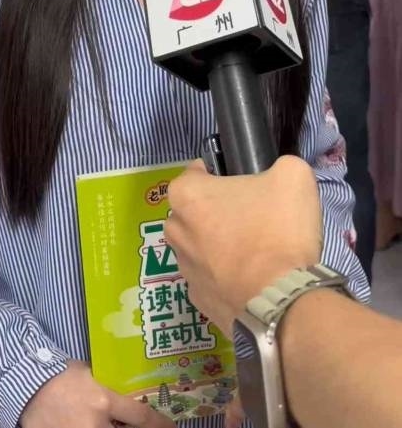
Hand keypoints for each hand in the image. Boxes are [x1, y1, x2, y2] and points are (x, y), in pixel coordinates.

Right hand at [21, 361, 174, 427]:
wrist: (29, 385)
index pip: (141, 417)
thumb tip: (127, 406)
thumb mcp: (91, 376)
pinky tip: (91, 426)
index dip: (160, 426)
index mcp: (103, 400)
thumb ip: (109, 393)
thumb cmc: (62, 374)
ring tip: (108, 423)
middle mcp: (95, 424)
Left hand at [164, 155, 321, 334]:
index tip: (245, 185)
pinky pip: (210, 278)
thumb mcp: (292, 176)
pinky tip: (253, 279)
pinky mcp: (198, 301)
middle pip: (195, 210)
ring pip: (200, 246)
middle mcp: (175, 231)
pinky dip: (226, 277)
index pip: (197, 172)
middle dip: (218, 211)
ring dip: (221, 245)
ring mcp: (184, 269)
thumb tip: (276, 178)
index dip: (222, 174)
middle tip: (254, 217)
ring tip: (257, 251)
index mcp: (186, 195)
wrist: (281, 302)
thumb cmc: (278, 231)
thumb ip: (278, 166)